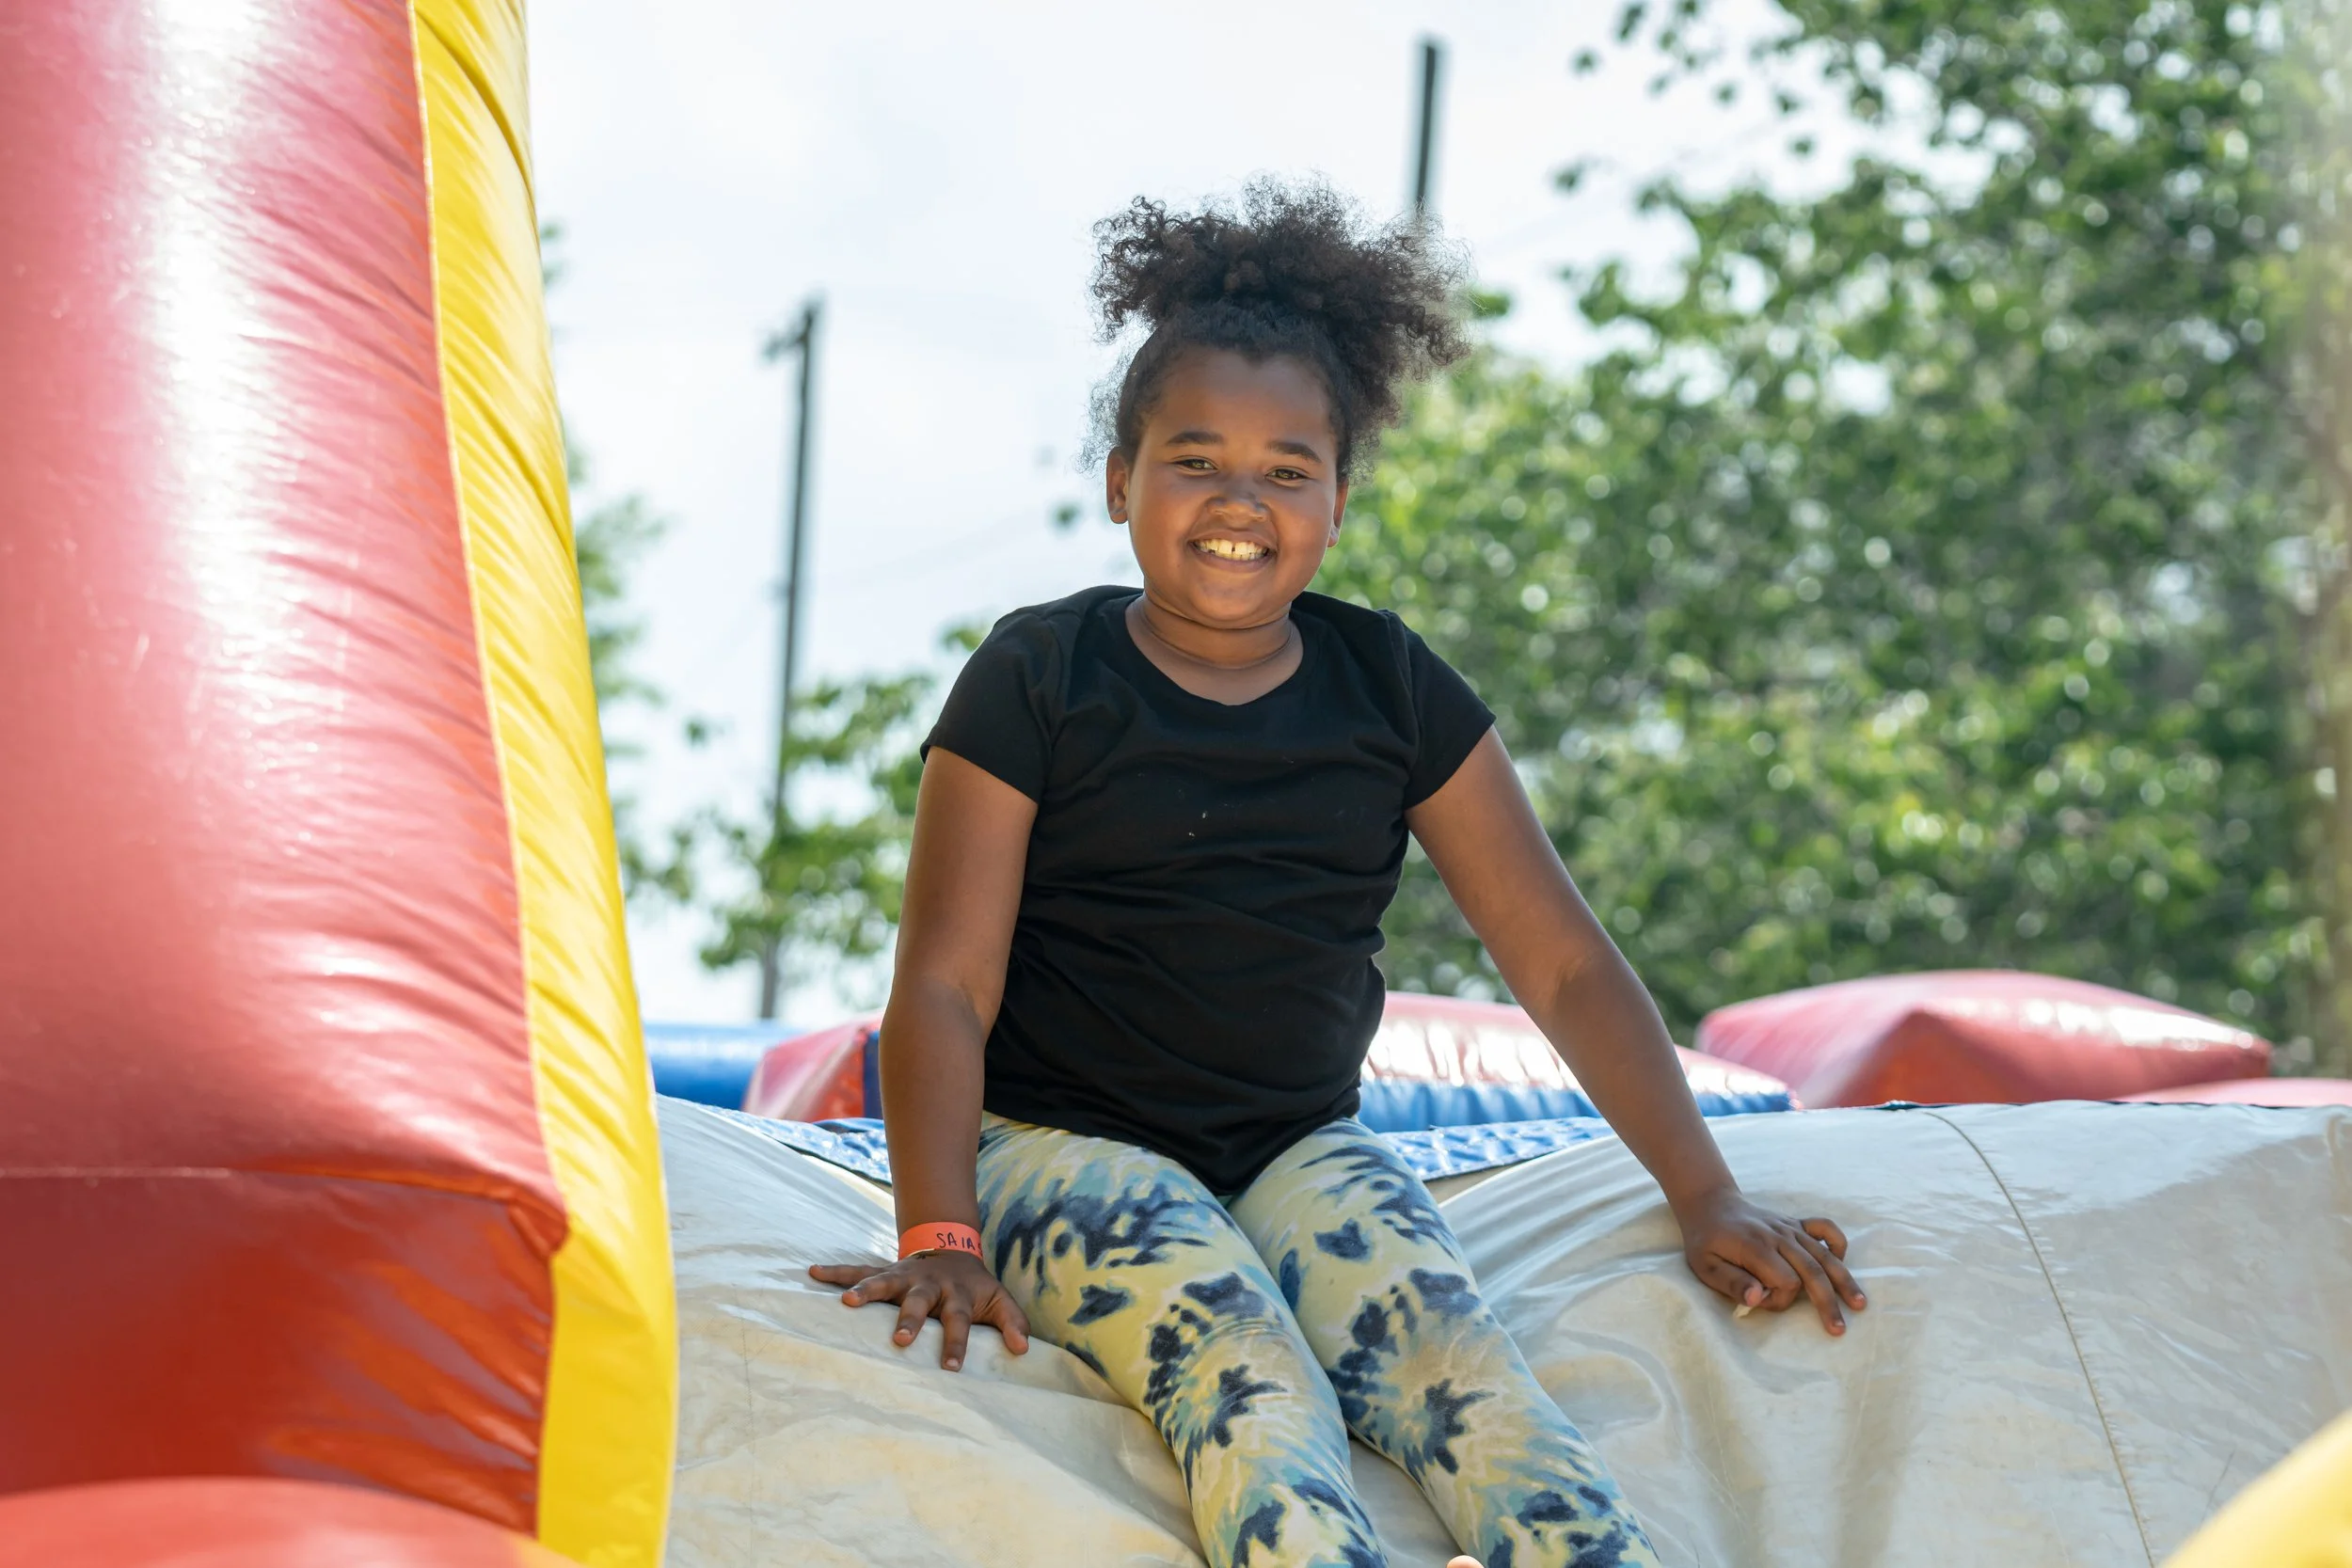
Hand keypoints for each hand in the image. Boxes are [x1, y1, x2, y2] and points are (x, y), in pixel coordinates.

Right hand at [808, 1250, 1030, 1371]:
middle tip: (900, 1339)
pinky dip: (836, 1272)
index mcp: (958, 1295)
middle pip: (920, 1301)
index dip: (956, 1344)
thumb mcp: (999, 1299)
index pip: (959, 1322)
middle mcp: (929, 1284)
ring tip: (847, 1301)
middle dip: (910, 1319)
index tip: (950, 1369)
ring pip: (885, 1282)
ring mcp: (905, 1275)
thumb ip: (1013, 1322)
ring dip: (867, 1290)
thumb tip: (1022, 1349)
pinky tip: (813, 1272)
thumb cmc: (975, 1287)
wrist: (954, 1248)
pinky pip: (858, 1270)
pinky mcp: (886, 1270)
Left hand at [1673, 1187, 1866, 1335]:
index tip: (1763, 1301)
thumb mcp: (1706, 1266)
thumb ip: (1732, 1282)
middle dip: (1827, 1302)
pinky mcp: (1795, 1223)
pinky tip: (1842, 1260)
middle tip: (1839, 1330)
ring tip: (1860, 1304)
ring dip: (1843, 1280)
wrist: (1711, 1205)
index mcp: (1757, 1248)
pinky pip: (1824, 1228)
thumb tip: (1758, 1299)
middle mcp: (1779, 1236)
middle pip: (1812, 1271)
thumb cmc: (1706, 1241)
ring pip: (1824, 1255)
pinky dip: (1837, 1242)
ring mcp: (1790, 1228)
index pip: (1785, 1282)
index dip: (1780, 1299)